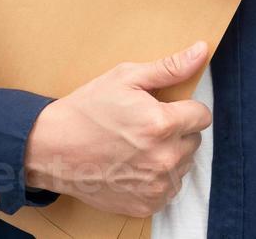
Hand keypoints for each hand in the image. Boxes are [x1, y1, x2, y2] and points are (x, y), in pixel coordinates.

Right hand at [22, 41, 211, 217]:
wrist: (54, 149)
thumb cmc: (88, 109)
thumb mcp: (125, 78)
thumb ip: (169, 67)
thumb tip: (201, 51)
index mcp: (162, 124)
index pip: (202, 116)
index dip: (184, 108)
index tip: (164, 108)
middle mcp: (164, 158)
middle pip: (194, 141)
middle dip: (176, 131)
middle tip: (145, 126)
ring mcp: (156, 186)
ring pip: (184, 165)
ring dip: (169, 154)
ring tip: (137, 146)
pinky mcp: (147, 204)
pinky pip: (169, 188)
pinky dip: (157, 178)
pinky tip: (134, 166)